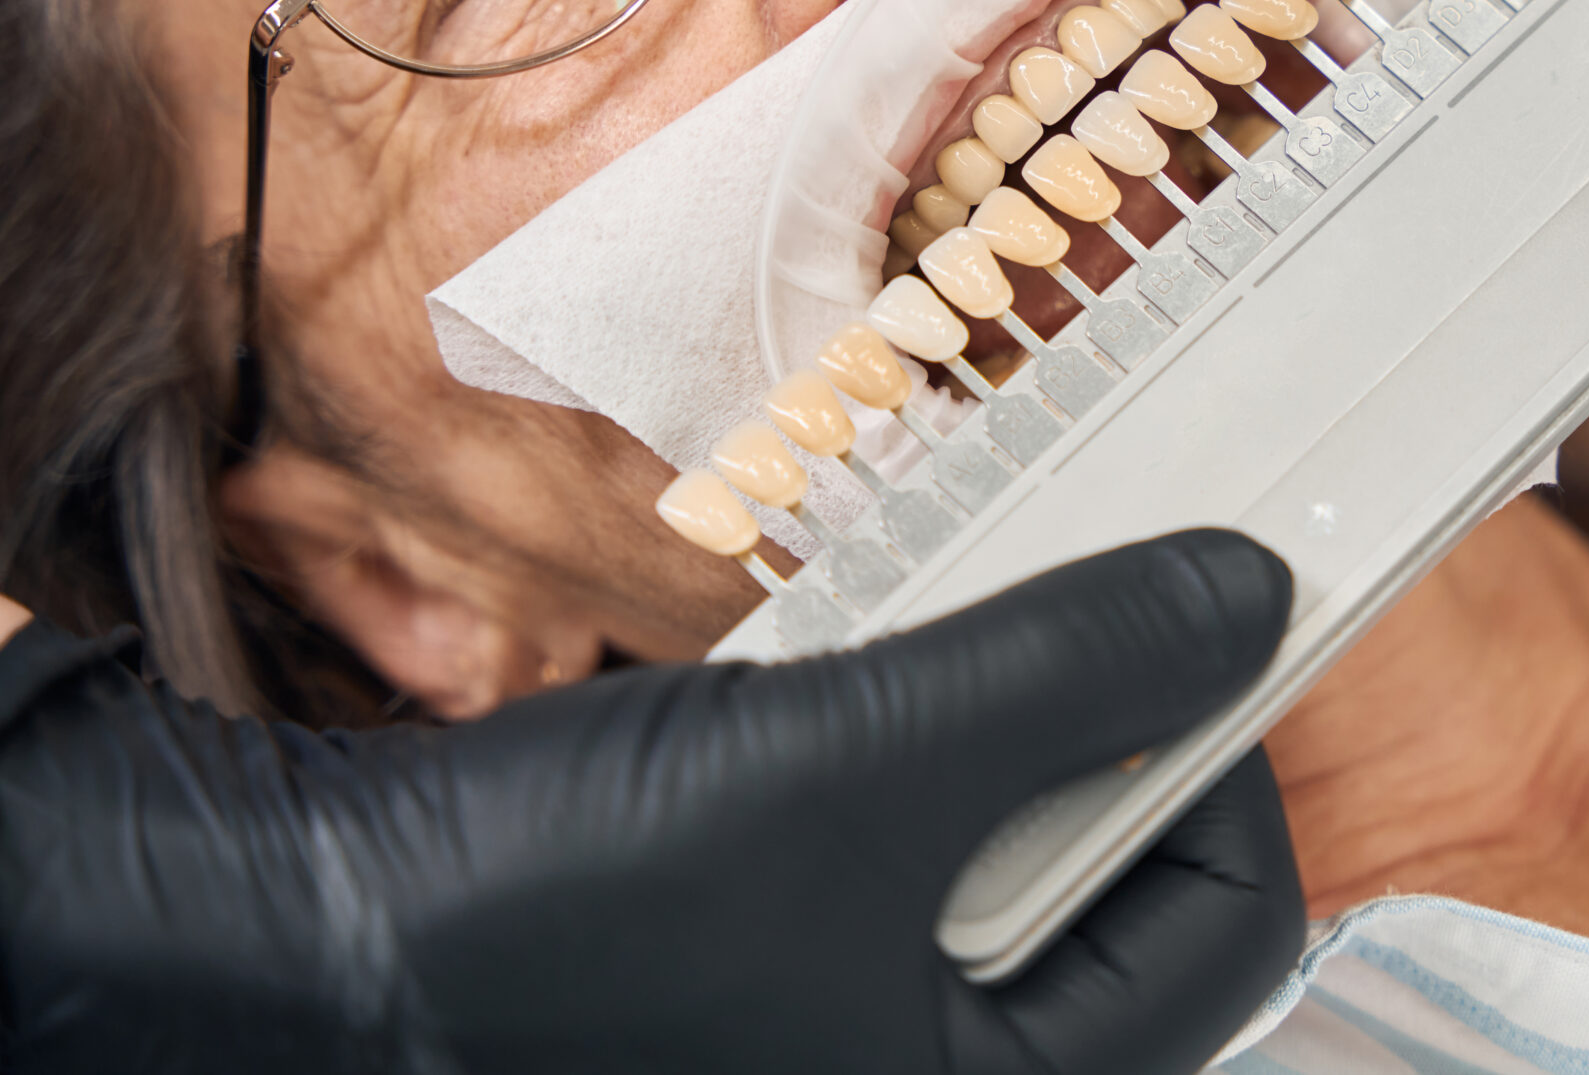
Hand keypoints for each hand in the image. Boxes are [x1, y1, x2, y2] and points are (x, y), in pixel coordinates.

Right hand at [0, 530, 1298, 1074]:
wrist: (310, 933)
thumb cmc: (569, 907)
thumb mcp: (859, 763)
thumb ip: (1073, 672)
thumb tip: (1245, 596)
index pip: (1230, 930)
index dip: (1227, 757)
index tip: (1193, 618)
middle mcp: (935, 1074)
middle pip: (1124, 888)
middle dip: (1095, 732)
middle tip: (1058, 599)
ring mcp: (854, 1023)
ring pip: (1010, 852)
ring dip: (991, 723)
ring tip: (927, 641)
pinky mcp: (785, 963)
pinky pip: (905, 846)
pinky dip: (903, 745)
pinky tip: (845, 680)